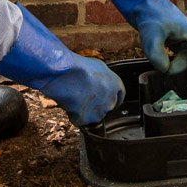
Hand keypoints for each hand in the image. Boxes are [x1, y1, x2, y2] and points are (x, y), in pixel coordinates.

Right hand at [0, 9, 124, 125]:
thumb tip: (100, 80)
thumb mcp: (98, 66)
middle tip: (84, 97)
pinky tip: (68, 104)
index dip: (112, 98)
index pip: (120, 96)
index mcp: (116, 85)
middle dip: (97, 104)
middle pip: (106, 107)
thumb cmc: (79, 67)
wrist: (66, 74)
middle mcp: (111, 100)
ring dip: (85, 111)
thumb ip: (103, 77)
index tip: (105, 98)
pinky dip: (73, 115)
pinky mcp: (86, 119)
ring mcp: (99, 111)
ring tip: (74, 98)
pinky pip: (80, 120)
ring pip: (93, 115)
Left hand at [91, 0, 186, 77]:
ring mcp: (185, 40)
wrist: (143, 2)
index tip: (182, 80)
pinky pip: (174, 57)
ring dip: (167, 61)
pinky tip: (156, 50)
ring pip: (179, 61)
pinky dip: (165, 58)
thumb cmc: (151, 15)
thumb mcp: (152, 37)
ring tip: (156, 50)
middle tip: (158, 58)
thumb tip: (164, 69)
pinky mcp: (176, 41)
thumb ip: (158, 57)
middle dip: (172, 65)